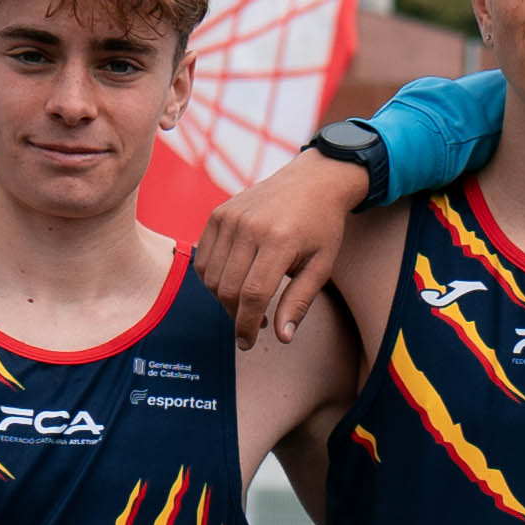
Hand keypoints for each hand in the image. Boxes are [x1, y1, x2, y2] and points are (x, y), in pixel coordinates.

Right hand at [201, 144, 372, 346]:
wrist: (312, 181)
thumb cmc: (321, 227)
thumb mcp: (321, 266)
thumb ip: (299, 302)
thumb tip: (282, 337)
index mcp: (279, 240)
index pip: (253, 294)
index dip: (247, 324)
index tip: (248, 343)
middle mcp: (250, 226)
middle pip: (228, 288)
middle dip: (236, 316)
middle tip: (251, 325)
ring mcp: (230, 217)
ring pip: (211, 277)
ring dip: (223, 299)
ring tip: (246, 302)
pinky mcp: (218, 213)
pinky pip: (203, 258)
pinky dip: (212, 278)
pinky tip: (234, 281)